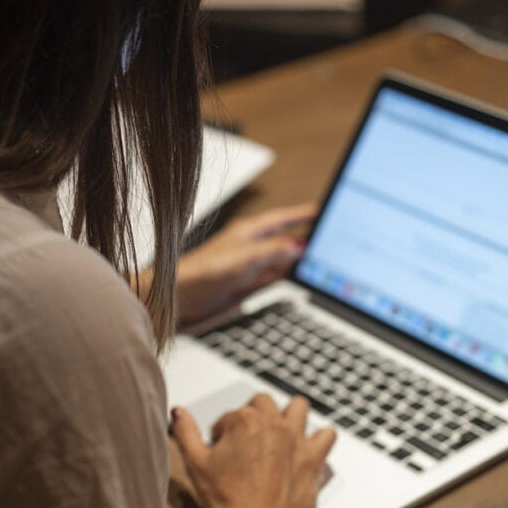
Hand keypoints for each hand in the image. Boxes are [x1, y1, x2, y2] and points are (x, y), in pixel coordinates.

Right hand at [171, 393, 335, 507]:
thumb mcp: (195, 464)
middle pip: (263, 404)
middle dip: (254, 415)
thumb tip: (178, 412)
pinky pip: (327, 435)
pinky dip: (320, 438)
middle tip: (248, 438)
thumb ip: (186, 433)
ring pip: (299, 407)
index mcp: (243, 421)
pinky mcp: (313, 458)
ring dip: (290, 414)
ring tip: (282, 430)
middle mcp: (272, 423)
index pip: (230, 417)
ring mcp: (296, 439)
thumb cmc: (224, 500)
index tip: (221, 449)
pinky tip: (310, 447)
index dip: (222, 433)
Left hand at [174, 204, 315, 326]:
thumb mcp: (245, 257)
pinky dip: (286, 278)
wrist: (181, 297)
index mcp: (249, 232)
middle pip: (284, 239)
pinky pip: (272, 279)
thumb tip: (300, 246)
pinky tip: (296, 279)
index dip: (301, 214)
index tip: (321, 210)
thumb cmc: (203, 271)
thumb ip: (274, 250)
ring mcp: (248, 267)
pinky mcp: (245, 286)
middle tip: (325, 235)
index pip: (282, 219)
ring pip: (280, 261)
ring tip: (317, 258)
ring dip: (297, 260)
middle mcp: (250, 247)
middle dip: (304, 237)